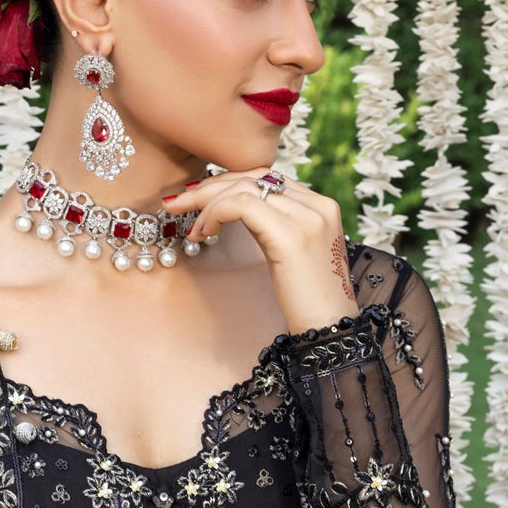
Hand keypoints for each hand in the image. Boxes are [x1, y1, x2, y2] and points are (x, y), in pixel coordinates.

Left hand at [162, 169, 358, 333]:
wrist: (330, 330)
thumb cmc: (307, 299)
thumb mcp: (290, 250)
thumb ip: (272, 223)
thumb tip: (231, 209)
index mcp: (321, 205)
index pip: (267, 176)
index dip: (228, 183)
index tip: (199, 198)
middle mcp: (318, 204)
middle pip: (254, 176)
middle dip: (210, 187)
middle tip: (177, 202)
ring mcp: (308, 217)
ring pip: (243, 187)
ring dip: (207, 202)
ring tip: (191, 227)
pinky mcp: (291, 236)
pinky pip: (241, 206)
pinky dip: (215, 214)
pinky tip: (203, 233)